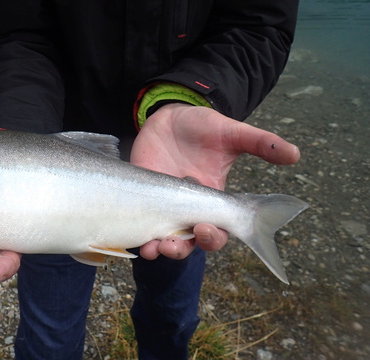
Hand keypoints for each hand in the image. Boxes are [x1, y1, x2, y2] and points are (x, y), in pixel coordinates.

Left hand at [132, 103, 299, 259]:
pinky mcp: (141, 196)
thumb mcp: (232, 133)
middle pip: (187, 243)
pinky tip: (133, 238)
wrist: (170, 115)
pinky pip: (139, 222)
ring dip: (157, 248)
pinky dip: (136, 233)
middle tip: (172, 244)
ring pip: (162, 238)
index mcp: (212, 200)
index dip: (212, 237)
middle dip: (180, 249)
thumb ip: (260, 143)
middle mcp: (187, 208)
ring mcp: (162, 204)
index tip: (205, 228)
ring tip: (151, 248)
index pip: (216, 231)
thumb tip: (295, 154)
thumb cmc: (203, 126)